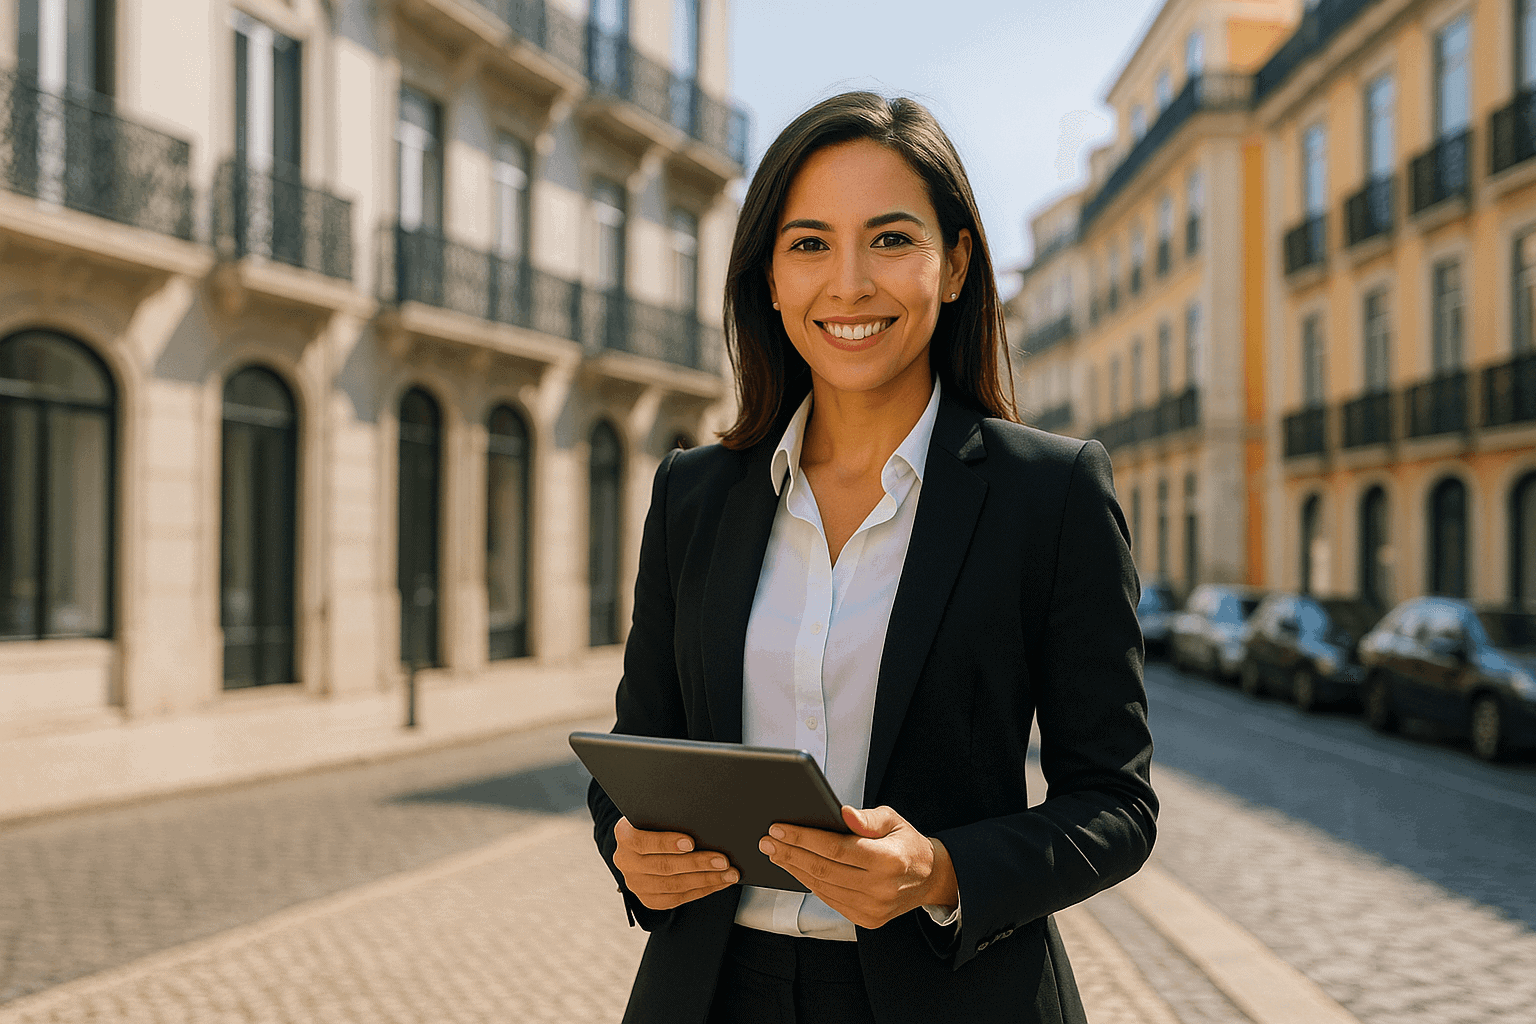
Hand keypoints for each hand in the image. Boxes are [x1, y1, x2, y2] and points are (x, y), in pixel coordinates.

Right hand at [612, 817, 739, 910]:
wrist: (641, 844)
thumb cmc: (654, 823)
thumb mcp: (654, 814)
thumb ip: (669, 817)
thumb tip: (700, 819)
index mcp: (624, 836)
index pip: (643, 841)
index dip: (667, 843)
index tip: (691, 842)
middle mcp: (626, 862)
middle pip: (664, 866)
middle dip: (698, 863)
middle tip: (722, 860)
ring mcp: (636, 884)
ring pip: (674, 886)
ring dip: (706, 880)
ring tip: (728, 874)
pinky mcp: (648, 899)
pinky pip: (678, 899)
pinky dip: (701, 891)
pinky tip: (718, 883)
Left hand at [758, 805, 958, 929]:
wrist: (928, 878)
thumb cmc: (906, 843)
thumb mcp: (894, 820)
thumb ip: (867, 818)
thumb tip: (842, 813)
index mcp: (889, 859)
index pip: (836, 848)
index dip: (804, 838)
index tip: (779, 829)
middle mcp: (881, 887)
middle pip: (824, 869)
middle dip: (790, 853)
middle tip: (767, 841)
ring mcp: (873, 908)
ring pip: (823, 887)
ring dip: (794, 869)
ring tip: (776, 853)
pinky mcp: (867, 919)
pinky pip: (830, 900)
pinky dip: (810, 884)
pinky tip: (796, 869)